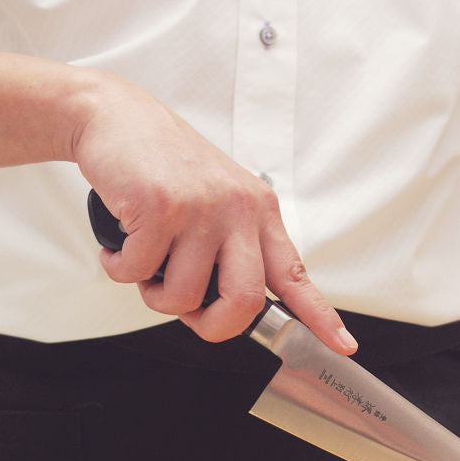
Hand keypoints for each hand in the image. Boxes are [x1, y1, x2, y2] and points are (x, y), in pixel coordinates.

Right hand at [70, 73, 355, 353]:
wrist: (116, 116)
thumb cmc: (163, 164)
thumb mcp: (219, 198)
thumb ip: (233, 245)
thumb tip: (229, 305)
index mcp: (259, 211)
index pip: (296, 274)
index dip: (320, 315)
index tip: (343, 343)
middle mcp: (238, 209)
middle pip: (243, 302)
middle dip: (212, 326)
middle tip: (191, 316)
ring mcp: (200, 209)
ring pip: (182, 296)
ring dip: (154, 295)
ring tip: (144, 263)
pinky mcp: (159, 208)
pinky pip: (136, 272)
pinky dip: (120, 268)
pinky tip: (120, 244)